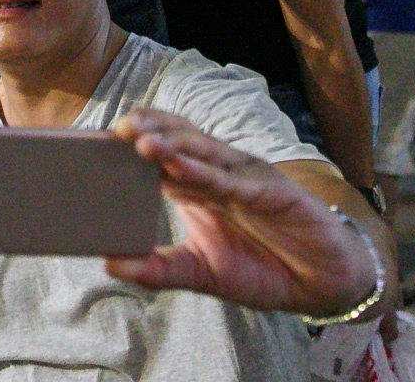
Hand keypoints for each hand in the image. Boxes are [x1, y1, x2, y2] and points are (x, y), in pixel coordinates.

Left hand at [105, 110, 377, 318]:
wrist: (321, 284)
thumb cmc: (262, 269)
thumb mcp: (202, 274)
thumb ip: (159, 269)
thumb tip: (109, 264)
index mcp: (195, 186)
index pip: (157, 155)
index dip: (129, 145)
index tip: (93, 142)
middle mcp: (216, 172)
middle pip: (176, 140)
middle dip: (146, 131)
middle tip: (114, 129)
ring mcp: (242, 176)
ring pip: (202, 150)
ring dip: (172, 143)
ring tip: (140, 139)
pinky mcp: (270, 187)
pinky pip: (231, 178)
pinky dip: (204, 171)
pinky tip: (180, 166)